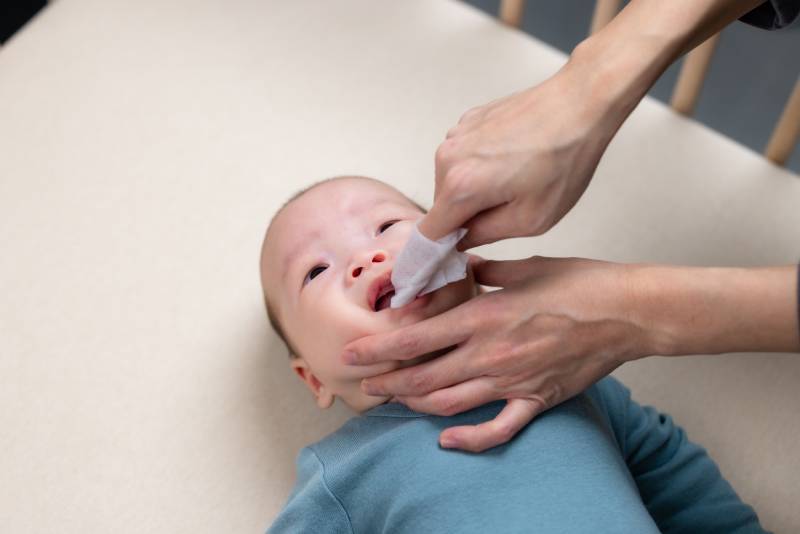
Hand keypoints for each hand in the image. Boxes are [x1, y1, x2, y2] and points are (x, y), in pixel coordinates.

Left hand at [343, 256, 652, 451]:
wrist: (627, 312)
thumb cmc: (580, 283)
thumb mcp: (526, 266)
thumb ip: (485, 268)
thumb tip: (460, 263)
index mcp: (485, 316)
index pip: (417, 338)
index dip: (379, 349)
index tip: (353, 353)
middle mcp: (491, 353)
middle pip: (424, 375)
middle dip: (388, 381)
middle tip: (364, 383)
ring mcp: (513, 381)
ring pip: (450, 403)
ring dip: (416, 404)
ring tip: (395, 400)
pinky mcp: (536, 400)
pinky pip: (497, 430)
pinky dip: (469, 439)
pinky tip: (446, 440)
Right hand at [420, 62, 613, 247]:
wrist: (580, 103)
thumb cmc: (564, 159)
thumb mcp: (532, 219)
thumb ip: (485, 235)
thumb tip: (461, 240)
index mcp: (460, 187)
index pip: (428, 234)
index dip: (435, 252)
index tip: (444, 261)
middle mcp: (448, 158)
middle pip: (443, 207)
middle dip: (468, 216)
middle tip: (509, 209)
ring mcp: (456, 135)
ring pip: (454, 181)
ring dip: (477, 189)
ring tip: (517, 177)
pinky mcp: (468, 121)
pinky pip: (465, 158)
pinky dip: (483, 165)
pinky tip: (515, 157)